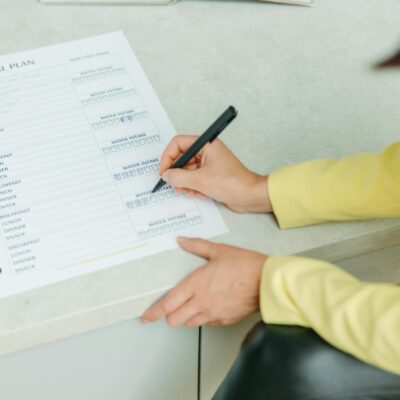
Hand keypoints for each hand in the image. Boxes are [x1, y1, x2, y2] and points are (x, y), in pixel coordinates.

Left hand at [141, 237, 267, 327]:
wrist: (268, 281)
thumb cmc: (245, 265)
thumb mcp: (219, 250)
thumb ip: (197, 245)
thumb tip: (181, 240)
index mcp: (196, 284)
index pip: (168, 304)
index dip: (154, 312)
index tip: (146, 316)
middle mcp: (202, 302)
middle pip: (174, 320)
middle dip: (170, 315)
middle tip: (171, 308)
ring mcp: (213, 313)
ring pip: (189, 324)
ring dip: (186, 317)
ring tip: (191, 307)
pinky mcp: (225, 320)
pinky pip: (207, 324)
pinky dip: (203, 318)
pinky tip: (209, 307)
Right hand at [159, 135, 271, 212]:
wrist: (250, 196)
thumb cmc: (232, 183)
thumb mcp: (200, 180)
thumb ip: (179, 177)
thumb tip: (167, 176)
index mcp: (206, 145)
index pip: (178, 143)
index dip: (168, 157)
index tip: (164, 171)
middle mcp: (207, 152)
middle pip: (181, 159)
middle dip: (178, 175)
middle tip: (177, 185)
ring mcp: (209, 164)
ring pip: (187, 172)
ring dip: (186, 184)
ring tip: (193, 191)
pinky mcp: (211, 176)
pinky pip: (194, 179)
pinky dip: (194, 188)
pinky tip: (201, 194)